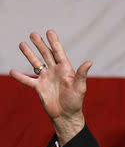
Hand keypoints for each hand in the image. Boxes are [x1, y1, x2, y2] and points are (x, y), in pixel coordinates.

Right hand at [9, 30, 91, 145]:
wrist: (66, 115)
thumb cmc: (75, 101)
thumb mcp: (80, 87)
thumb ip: (82, 74)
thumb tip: (89, 61)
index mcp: (66, 69)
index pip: (58, 53)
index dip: (54, 42)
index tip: (49, 31)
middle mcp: (55, 71)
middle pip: (46, 55)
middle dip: (40, 44)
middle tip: (33, 34)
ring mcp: (46, 78)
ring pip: (36, 63)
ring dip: (29, 54)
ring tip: (22, 44)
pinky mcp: (39, 88)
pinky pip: (27, 80)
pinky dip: (20, 77)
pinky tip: (12, 71)